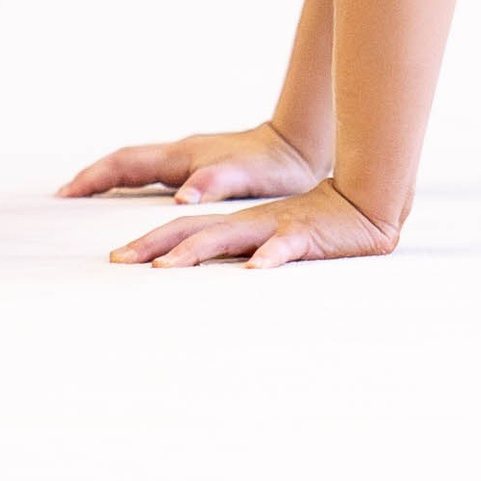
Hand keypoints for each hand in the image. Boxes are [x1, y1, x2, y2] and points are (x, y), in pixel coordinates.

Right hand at [57, 120, 322, 209]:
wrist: (297, 146)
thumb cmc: (272, 166)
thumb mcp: (243, 176)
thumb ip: (211, 185)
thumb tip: (180, 200)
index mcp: (182, 157)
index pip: (125, 164)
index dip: (94, 178)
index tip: (66, 194)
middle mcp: (179, 154)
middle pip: (124, 161)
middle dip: (92, 177)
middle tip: (65, 196)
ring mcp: (188, 158)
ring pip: (138, 166)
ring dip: (110, 179)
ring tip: (88, 197)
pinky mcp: (199, 168)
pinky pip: (154, 174)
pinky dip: (133, 184)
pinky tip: (135, 199)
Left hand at [109, 178, 398, 270]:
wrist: (364, 205)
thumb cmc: (312, 230)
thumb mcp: (267, 242)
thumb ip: (237, 253)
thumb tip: (196, 275)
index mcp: (237, 224)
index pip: (184, 228)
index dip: (149, 241)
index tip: (115, 259)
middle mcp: (247, 223)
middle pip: (192, 230)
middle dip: (153, 245)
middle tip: (119, 261)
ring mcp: (274, 227)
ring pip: (228, 236)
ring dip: (195, 251)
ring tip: (165, 268)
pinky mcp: (305, 236)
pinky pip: (286, 246)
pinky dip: (270, 256)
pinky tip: (256, 269)